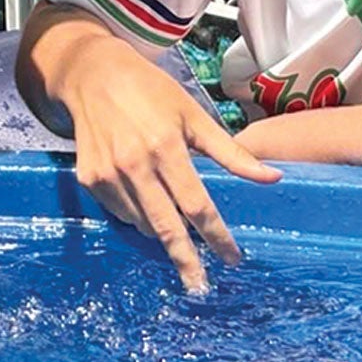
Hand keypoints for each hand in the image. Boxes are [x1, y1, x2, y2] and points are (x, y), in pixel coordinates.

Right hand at [66, 61, 280, 292]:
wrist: (93, 75)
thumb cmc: (151, 91)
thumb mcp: (193, 114)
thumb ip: (231, 153)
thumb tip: (272, 178)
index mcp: (166, 146)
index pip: (197, 205)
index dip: (217, 236)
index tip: (232, 258)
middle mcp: (134, 165)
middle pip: (166, 227)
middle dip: (186, 261)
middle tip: (201, 286)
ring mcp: (108, 175)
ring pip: (142, 224)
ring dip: (162, 232)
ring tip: (174, 224)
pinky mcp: (89, 180)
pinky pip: (120, 212)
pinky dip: (137, 215)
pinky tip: (145, 198)